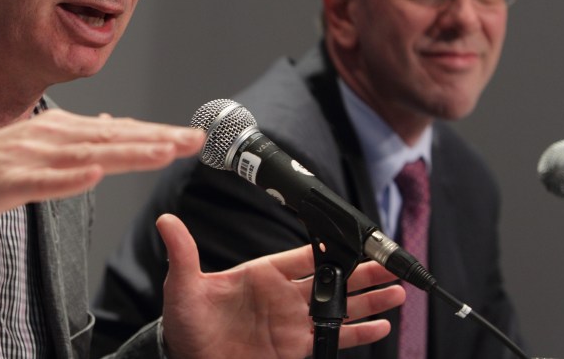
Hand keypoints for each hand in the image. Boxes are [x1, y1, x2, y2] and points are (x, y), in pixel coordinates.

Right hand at [0, 110, 203, 228]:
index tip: (192, 137)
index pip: (117, 131)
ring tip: (161, 152)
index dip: (156, 133)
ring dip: (126, 152)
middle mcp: (48, 137)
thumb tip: (112, 125)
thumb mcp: (37, 148)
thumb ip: (76, 138)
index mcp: (58, 130)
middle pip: (111, 138)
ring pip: (86, 155)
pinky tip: (94, 175)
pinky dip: (69, 178)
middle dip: (155, 138)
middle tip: (194, 140)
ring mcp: (27, 157)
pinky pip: (42, 182)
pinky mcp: (6, 180)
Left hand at [158, 214, 405, 358]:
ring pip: (340, 307)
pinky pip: (335, 338)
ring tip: (398, 292)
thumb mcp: (182, 284)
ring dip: (369, 300)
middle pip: (332, 279)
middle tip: (392, 264)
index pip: (305, 256)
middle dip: (362, 272)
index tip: (356, 240)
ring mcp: (293, 322)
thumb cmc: (185, 320)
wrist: (187, 357)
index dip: (331, 248)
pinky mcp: (297, 348)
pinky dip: (358, 334)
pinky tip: (381, 327)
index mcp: (262, 273)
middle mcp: (284, 296)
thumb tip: (165, 219)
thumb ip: (183, 253)